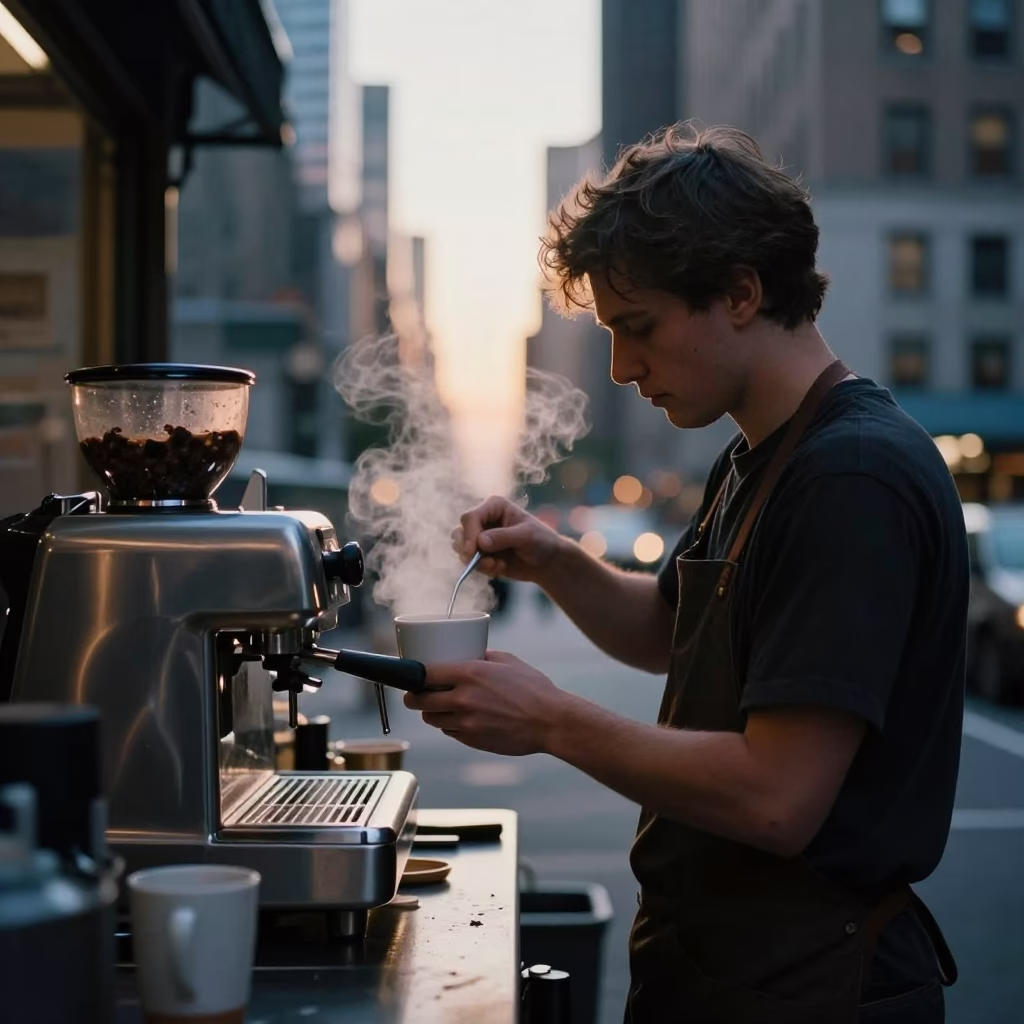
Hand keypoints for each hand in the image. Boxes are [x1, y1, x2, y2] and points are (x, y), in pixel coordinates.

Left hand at [403, 651, 566, 755]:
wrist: (550, 722)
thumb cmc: (533, 688)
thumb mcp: (507, 661)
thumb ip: (481, 656)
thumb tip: (465, 653)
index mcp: (469, 674)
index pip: (423, 674)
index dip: (412, 675)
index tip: (412, 675)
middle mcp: (462, 699)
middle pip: (419, 701)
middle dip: (414, 696)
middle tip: (417, 693)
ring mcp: (466, 723)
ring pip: (431, 719)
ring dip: (431, 711)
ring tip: (440, 705)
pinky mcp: (472, 740)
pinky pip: (449, 731)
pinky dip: (450, 724)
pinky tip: (461, 717)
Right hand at [453, 496, 563, 583]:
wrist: (547, 561)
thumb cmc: (541, 541)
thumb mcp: (526, 537)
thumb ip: (503, 537)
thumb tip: (480, 542)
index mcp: (494, 506)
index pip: (470, 517)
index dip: (469, 534)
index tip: (473, 551)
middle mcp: (484, 519)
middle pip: (459, 532)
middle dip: (467, 550)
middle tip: (483, 562)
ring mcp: (481, 537)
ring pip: (460, 548)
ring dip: (475, 561)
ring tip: (495, 566)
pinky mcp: (482, 554)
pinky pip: (470, 562)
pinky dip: (482, 568)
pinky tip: (500, 568)